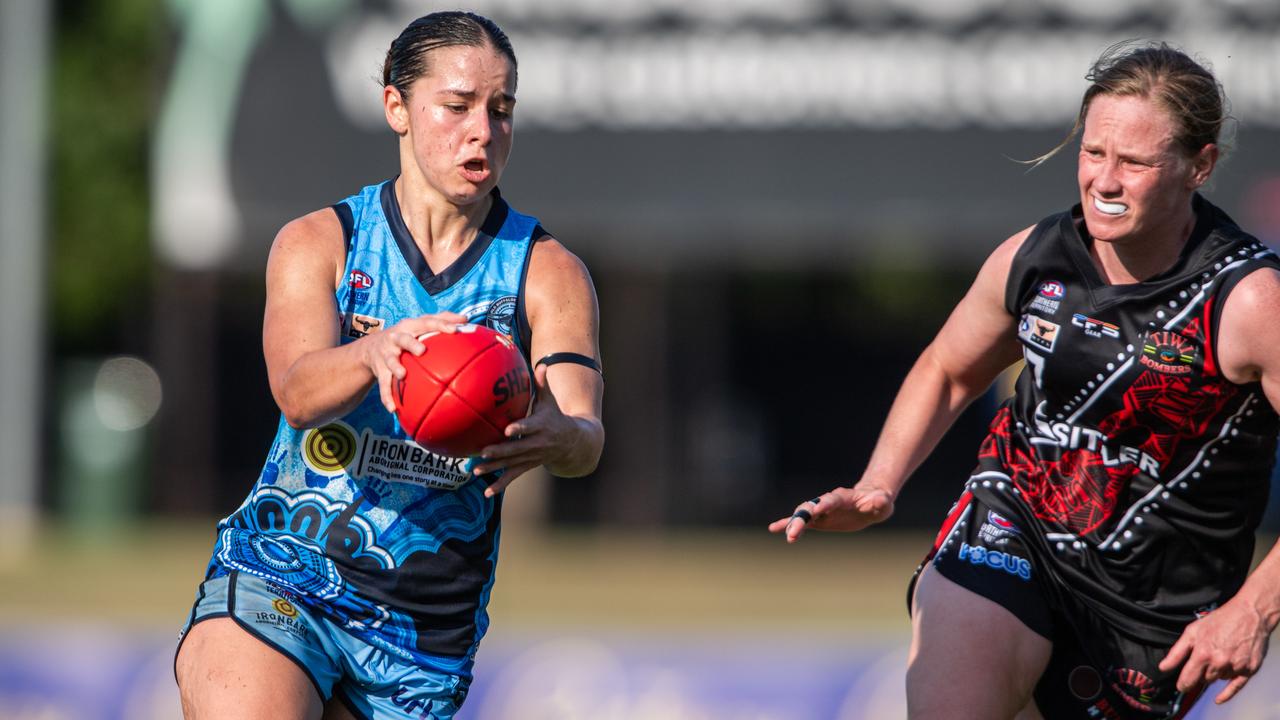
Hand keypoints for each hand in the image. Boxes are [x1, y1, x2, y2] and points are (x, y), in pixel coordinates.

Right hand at [363, 312, 467, 411]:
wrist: (371, 348)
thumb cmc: (406, 334)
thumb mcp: (420, 324)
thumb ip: (442, 319)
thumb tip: (466, 318)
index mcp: (409, 326)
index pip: (426, 323)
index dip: (441, 325)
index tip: (455, 330)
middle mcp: (396, 338)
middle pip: (403, 339)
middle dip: (411, 344)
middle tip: (422, 351)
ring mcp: (386, 354)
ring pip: (390, 361)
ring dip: (396, 367)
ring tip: (403, 375)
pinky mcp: (380, 370)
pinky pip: (383, 385)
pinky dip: (387, 396)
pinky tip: (393, 408)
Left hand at [472, 364, 581, 496]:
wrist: (574, 442)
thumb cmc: (556, 416)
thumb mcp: (550, 401)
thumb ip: (542, 384)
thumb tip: (540, 363)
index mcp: (542, 426)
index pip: (530, 427)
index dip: (520, 429)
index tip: (508, 430)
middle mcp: (537, 443)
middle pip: (517, 448)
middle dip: (500, 451)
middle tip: (483, 451)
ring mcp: (533, 457)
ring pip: (512, 464)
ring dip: (494, 468)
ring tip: (476, 470)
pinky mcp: (529, 466)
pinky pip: (514, 476)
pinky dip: (500, 485)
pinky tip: (487, 492)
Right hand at [767, 485, 895, 542]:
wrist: (871, 502)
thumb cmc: (878, 501)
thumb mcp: (882, 501)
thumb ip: (879, 500)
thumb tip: (880, 500)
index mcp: (842, 497)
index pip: (830, 500)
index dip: (822, 505)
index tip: (814, 512)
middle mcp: (827, 502)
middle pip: (810, 508)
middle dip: (801, 519)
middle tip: (793, 533)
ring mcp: (821, 511)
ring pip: (803, 515)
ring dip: (794, 525)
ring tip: (788, 537)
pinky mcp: (819, 520)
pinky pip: (802, 522)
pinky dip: (788, 524)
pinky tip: (774, 529)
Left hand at [1158, 598, 1270, 703]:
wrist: (1249, 614)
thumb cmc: (1219, 620)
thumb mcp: (1192, 631)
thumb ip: (1177, 652)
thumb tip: (1163, 668)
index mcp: (1203, 653)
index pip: (1189, 679)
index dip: (1183, 684)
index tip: (1181, 687)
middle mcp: (1219, 662)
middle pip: (1204, 680)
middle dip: (1201, 674)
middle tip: (1204, 662)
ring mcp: (1235, 666)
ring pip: (1218, 680)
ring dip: (1215, 674)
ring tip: (1219, 656)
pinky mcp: (1249, 669)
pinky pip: (1236, 687)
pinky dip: (1227, 694)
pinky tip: (1218, 698)